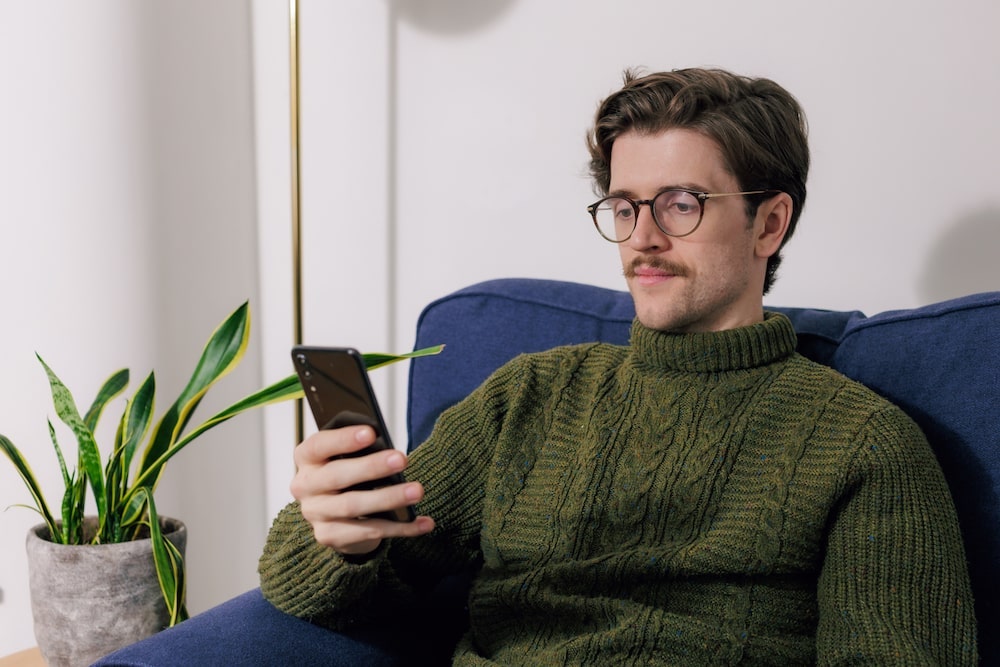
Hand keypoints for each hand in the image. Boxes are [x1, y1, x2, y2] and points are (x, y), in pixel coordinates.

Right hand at [290, 424, 434, 555]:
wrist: (336, 514)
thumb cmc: (347, 473)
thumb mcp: (346, 457)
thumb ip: (359, 449)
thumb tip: (387, 446)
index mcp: (306, 458)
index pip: (319, 446)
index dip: (343, 439)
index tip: (371, 433)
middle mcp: (305, 486)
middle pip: (337, 476)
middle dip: (371, 467)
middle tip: (402, 459)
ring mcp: (315, 513)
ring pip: (353, 506)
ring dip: (389, 498)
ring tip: (417, 491)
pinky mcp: (329, 536)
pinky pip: (368, 531)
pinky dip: (400, 527)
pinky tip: (423, 523)